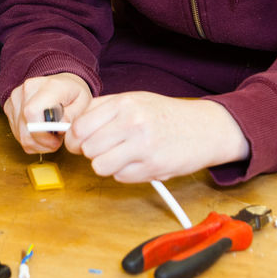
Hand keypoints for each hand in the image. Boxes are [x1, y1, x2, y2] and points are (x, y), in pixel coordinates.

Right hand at [4, 73, 92, 153]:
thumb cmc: (73, 93)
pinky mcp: (9, 107)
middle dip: (43, 142)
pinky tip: (41, 133)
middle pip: (25, 128)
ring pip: (20, 135)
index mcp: (47, 86)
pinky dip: (30, 139)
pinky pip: (17, 133)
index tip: (57, 138)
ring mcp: (15, 98)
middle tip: (56, 140)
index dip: (43, 133)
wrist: (60, 83)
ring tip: (50, 136)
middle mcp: (26, 90)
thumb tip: (59, 126)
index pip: (32, 112)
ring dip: (37, 143)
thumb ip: (73, 115)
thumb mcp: (84, 103)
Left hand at [63, 92, 249, 182]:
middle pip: (87, 149)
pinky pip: (121, 177)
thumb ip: (102, 110)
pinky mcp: (153, 167)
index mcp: (124, 103)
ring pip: (100, 166)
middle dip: (91, 153)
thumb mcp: (134, 100)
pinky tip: (139, 162)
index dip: (74, 139)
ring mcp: (143, 146)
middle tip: (104, 149)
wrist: (205, 128)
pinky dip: (125, 173)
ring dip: (107, 165)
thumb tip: (71, 126)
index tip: (79, 142)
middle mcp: (132, 123)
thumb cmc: (165, 114)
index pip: (79, 127)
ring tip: (121, 156)